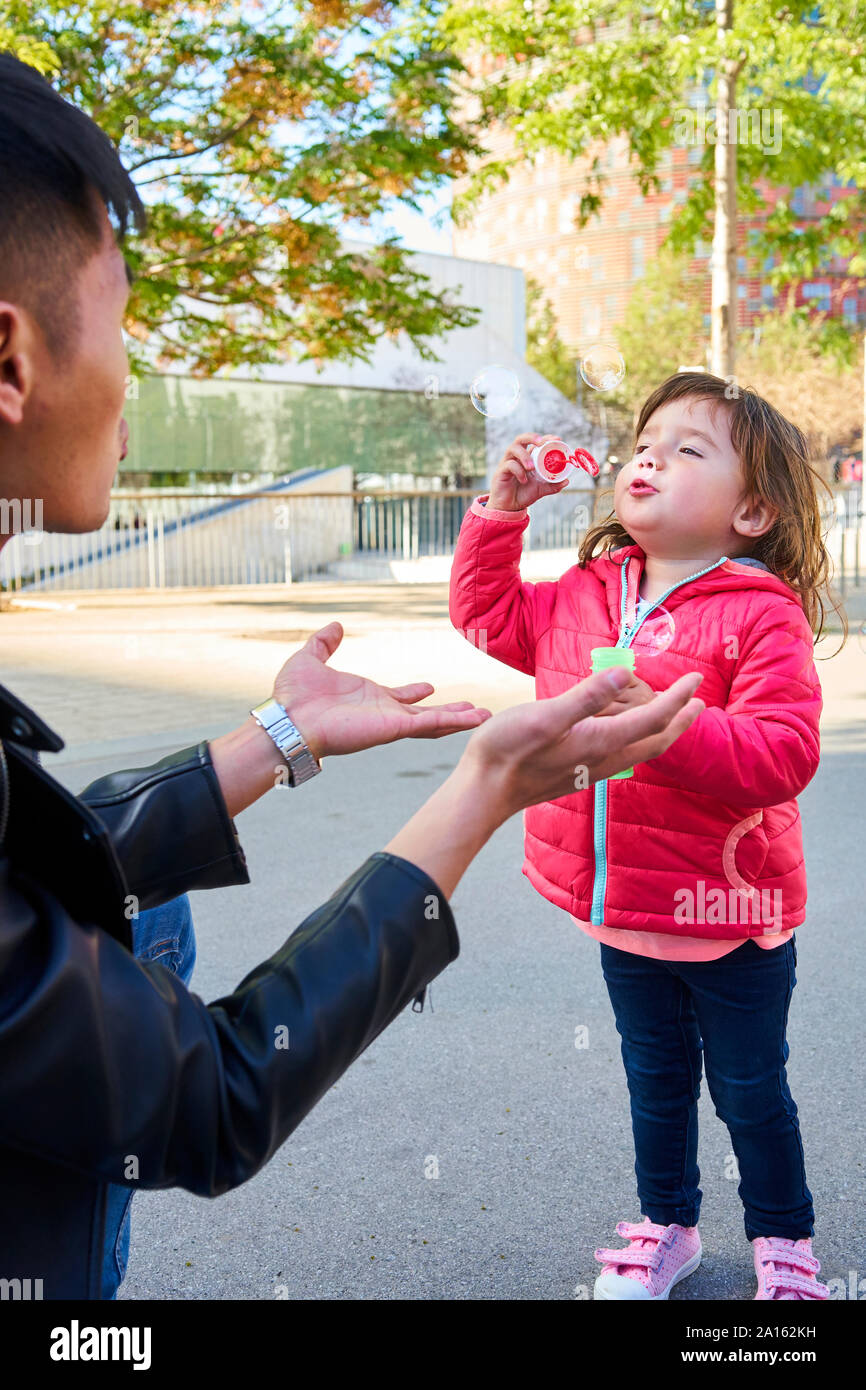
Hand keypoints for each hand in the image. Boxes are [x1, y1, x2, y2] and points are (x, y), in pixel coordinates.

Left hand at [272, 621, 491, 759]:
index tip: (430, 688)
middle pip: (424, 713)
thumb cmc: (292, 697)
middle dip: (449, 712)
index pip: (399, 697)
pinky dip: (453, 723)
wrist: (286, 719)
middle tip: (475, 710)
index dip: (415, 693)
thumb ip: (324, 643)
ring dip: (459, 719)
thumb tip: (336, 627)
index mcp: (367, 698)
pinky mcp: (392, 728)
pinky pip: (429, 726)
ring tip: (485, 716)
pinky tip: (475, 720)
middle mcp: (382, 712)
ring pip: (433, 722)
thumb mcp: (310, 659)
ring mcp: (390, 722)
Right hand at [384, 666, 703, 899]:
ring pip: (640, 750)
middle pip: (656, 740)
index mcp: (601, 741)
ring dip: (662, 731)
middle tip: (698, 700)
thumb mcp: (544, 716)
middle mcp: (603, 759)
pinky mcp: (577, 773)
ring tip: (672, 715)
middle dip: (681, 719)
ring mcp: (590, 769)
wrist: (484, 792)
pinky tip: (626, 733)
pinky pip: (621, 754)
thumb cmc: (507, 750)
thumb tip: (625, 674)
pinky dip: (637, 738)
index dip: (678, 698)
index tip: (696, 679)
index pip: (653, 718)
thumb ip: (587, 697)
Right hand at [487, 433, 571, 510]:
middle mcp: (517, 457)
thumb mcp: (541, 490)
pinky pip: (509, 465)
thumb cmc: (523, 494)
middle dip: (532, 437)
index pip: (535, 442)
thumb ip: (553, 485)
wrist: (509, 508)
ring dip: (524, 456)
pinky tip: (523, 480)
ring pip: (513, 448)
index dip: (545, 438)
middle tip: (541, 443)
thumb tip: (566, 481)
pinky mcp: (501, 471)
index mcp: (528, 458)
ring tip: (531, 468)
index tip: (557, 439)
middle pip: (521, 439)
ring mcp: (507, 462)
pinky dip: (518, 471)